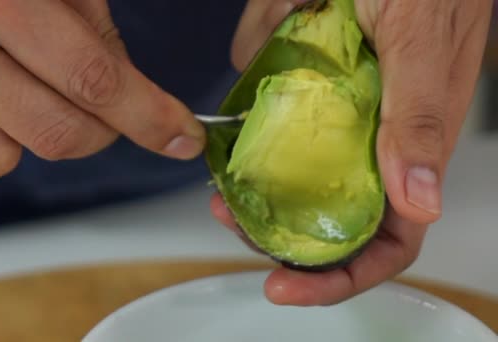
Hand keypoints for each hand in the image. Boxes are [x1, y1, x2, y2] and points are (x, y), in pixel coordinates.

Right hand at [0, 0, 204, 176]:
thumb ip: (94, 31)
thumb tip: (137, 100)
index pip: (94, 78)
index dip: (150, 116)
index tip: (183, 136)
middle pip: (61, 133)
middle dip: (105, 130)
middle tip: (110, 106)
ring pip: (17, 154)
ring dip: (52, 131)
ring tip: (39, 86)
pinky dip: (4, 137)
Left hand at [213, 0, 492, 305]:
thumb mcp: (420, 43)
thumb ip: (421, 116)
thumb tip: (421, 202)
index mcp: (410, 146)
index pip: (385, 237)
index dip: (341, 274)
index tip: (285, 284)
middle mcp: (374, 139)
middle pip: (328, 213)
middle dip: (279, 233)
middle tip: (232, 221)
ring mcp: (341, 114)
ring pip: (297, 171)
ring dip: (258, 188)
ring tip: (222, 190)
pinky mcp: (313, 83)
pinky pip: (279, 117)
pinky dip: (252, 130)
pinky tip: (232, 129)